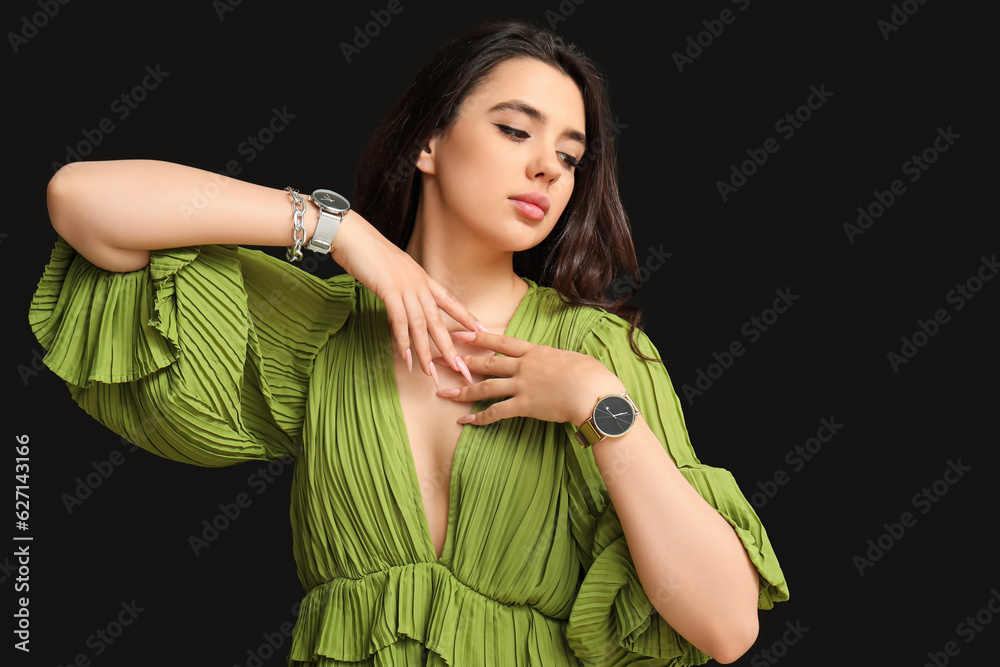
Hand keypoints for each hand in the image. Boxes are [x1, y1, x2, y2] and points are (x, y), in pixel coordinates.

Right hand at [330, 211, 484, 380]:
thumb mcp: (394, 270)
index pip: (450, 301)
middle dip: (450, 347)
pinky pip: (399, 320)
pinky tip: (406, 357)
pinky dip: (403, 340)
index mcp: (422, 277)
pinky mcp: (388, 290)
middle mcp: (419, 283)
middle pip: (439, 320)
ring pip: (421, 324)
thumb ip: (404, 286)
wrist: (352, 235)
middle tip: (461, 368)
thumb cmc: (368, 252)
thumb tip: (406, 300)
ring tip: (430, 373)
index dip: (467, 317)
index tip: (483, 331)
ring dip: (425, 351)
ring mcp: (405, 286)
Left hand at [434, 330, 624, 425]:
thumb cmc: (591, 375)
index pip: (501, 341)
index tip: (461, 333)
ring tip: (443, 394)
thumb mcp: (572, 358)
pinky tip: (465, 421)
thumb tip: (556, 360)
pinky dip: (479, 418)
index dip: (479, 337)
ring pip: (485, 387)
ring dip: (462, 392)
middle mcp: (524, 366)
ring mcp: (522, 386)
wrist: (594, 393)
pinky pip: (496, 412)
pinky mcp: (525, 406)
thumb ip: (557, 358)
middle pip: (487, 362)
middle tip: (441, 358)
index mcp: (535, 351)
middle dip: (462, 360)